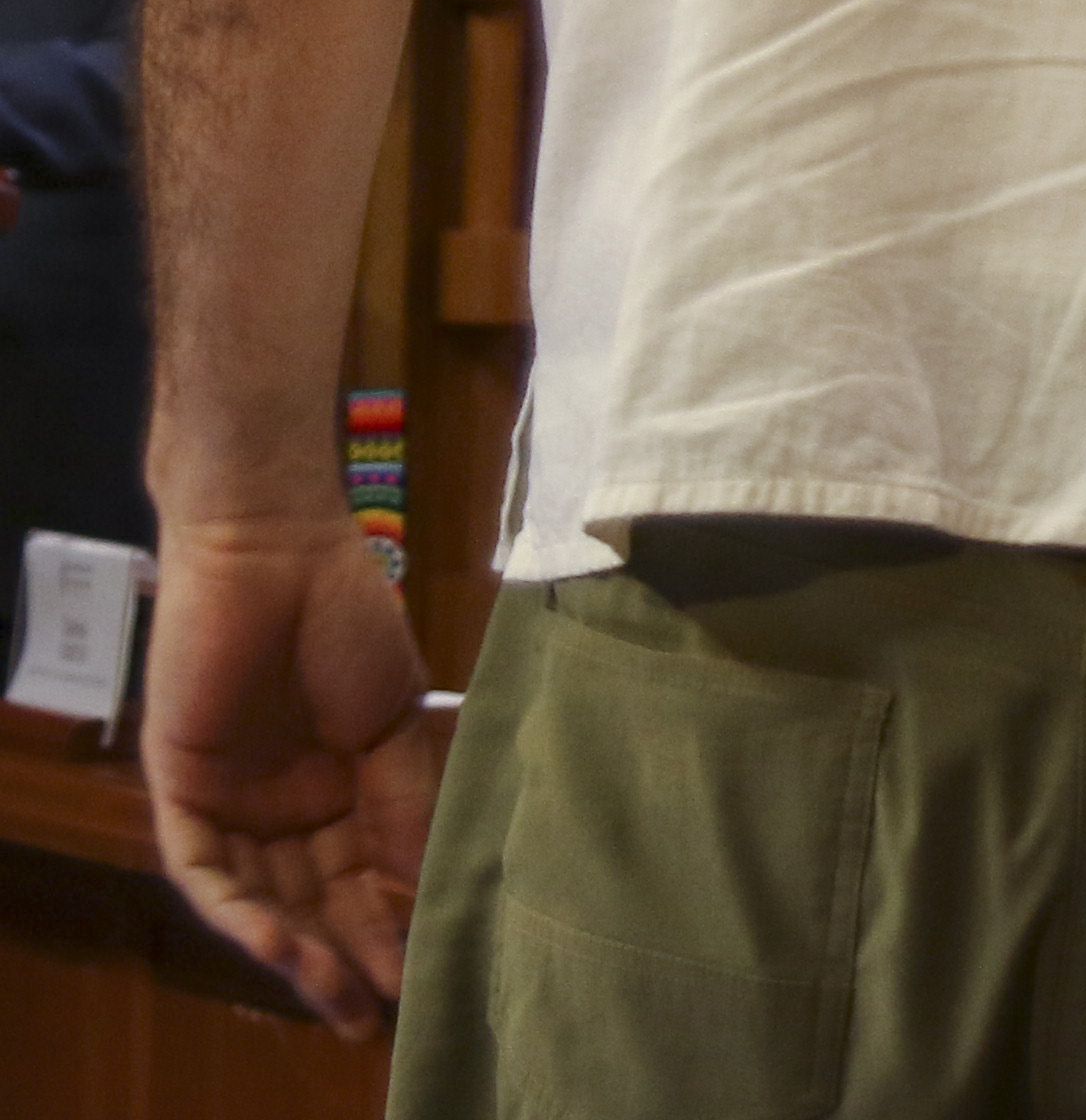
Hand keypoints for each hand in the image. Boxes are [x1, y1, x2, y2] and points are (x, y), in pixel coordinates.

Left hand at [141, 509, 439, 1033]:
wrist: (276, 549)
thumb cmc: (348, 619)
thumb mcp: (391, 724)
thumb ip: (404, 805)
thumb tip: (430, 889)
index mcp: (335, 786)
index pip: (358, 876)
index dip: (388, 927)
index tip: (423, 977)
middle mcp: (278, 805)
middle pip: (309, 900)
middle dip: (346, 956)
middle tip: (383, 1010)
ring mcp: (228, 801)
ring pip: (259, 900)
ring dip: (298, 953)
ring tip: (345, 998)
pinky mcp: (181, 791)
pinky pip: (204, 873)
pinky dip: (242, 915)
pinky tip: (285, 948)